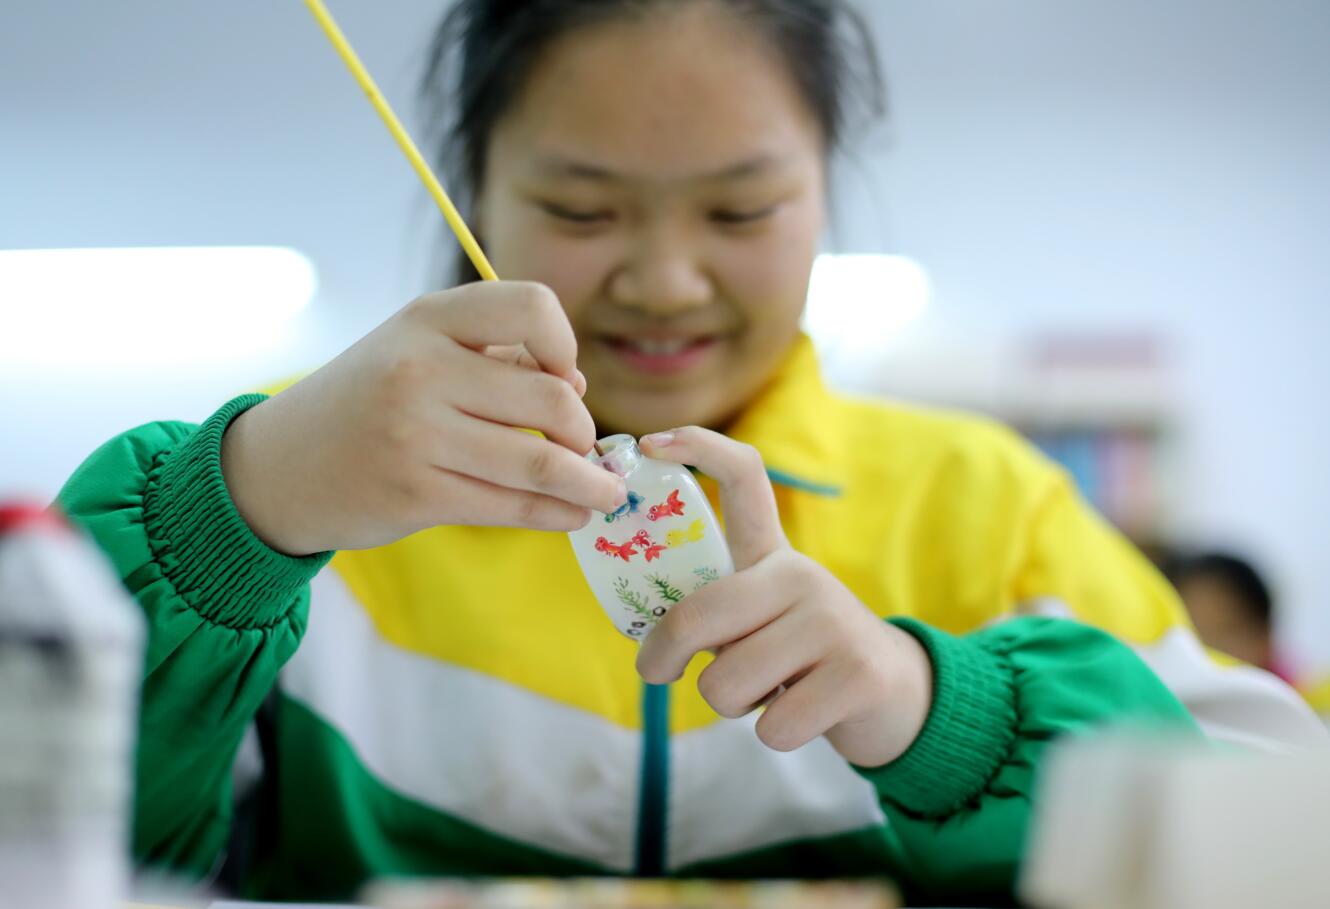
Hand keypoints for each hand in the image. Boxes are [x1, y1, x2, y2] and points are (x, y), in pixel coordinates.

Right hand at [221, 282, 625, 554]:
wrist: (282, 465)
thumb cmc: (370, 400)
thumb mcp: (418, 350)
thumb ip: (496, 356)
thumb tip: (577, 387)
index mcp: (428, 319)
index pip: (532, 308)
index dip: (566, 347)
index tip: (565, 379)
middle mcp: (422, 369)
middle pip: (552, 401)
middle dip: (584, 433)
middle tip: (585, 449)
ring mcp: (416, 434)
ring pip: (540, 463)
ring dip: (590, 485)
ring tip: (605, 494)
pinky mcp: (415, 494)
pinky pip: (511, 507)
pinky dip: (556, 514)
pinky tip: (571, 514)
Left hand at [635, 427, 932, 767]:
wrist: (893, 695)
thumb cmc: (801, 659)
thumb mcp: (761, 620)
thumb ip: (715, 615)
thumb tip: (652, 647)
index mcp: (772, 558)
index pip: (743, 478)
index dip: (697, 448)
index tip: (651, 441)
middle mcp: (802, 576)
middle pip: (698, 617)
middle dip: (663, 658)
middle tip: (660, 673)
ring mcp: (833, 622)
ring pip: (726, 683)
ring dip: (731, 705)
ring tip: (766, 692)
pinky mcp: (857, 674)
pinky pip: (771, 725)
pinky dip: (773, 733)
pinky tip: (801, 715)